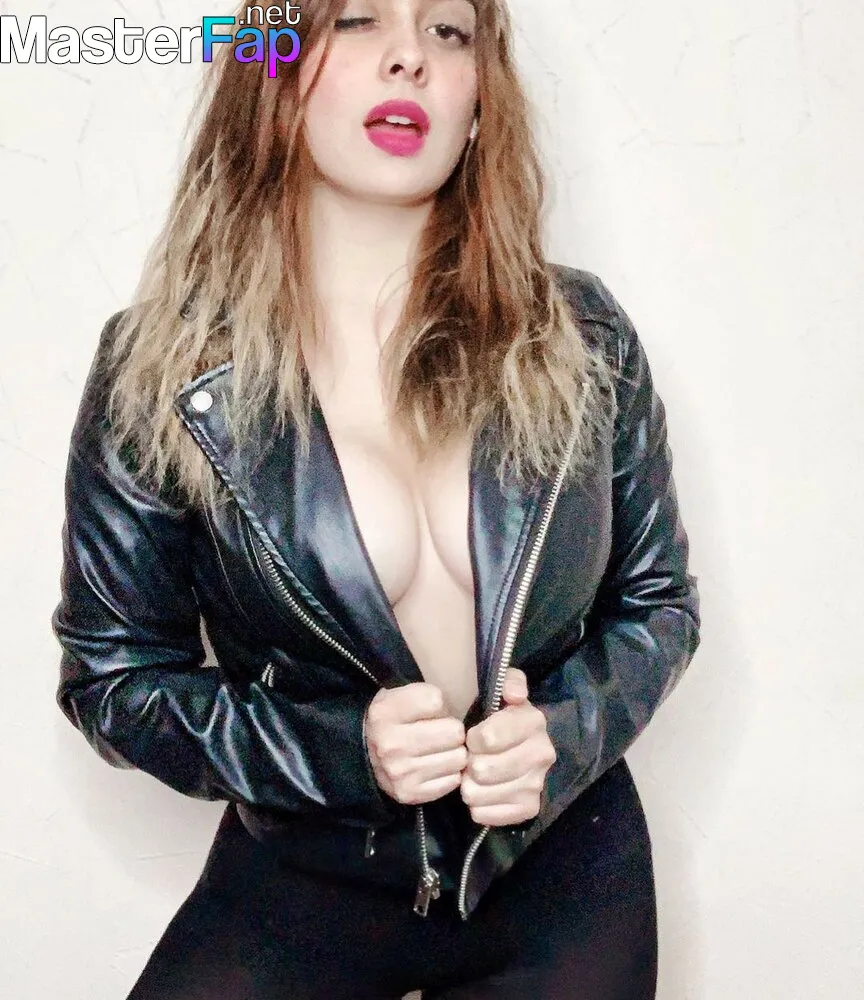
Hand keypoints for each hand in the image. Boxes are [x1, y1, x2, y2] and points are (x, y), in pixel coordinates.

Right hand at [364, 683, 466, 805]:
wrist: (366, 754)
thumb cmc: (394, 721)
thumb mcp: (401, 695)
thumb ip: (428, 695)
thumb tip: (458, 720)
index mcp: (386, 712)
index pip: (436, 701)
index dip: (439, 705)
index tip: (430, 712)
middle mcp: (390, 744)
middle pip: (454, 732)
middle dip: (452, 730)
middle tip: (440, 734)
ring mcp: (400, 772)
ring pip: (458, 757)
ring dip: (453, 753)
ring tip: (438, 751)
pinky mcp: (409, 793)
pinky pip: (453, 780)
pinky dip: (449, 774)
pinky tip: (436, 768)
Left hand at [459, 668, 556, 825]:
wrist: (508, 747)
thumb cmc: (497, 717)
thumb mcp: (501, 689)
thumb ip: (508, 680)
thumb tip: (514, 694)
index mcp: (534, 721)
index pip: (490, 738)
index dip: (473, 739)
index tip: (471, 737)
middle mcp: (543, 753)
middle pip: (484, 770)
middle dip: (470, 764)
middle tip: (471, 758)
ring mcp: (537, 783)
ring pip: (482, 793)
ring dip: (469, 786)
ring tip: (472, 776)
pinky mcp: (529, 808)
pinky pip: (489, 815)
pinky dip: (478, 806)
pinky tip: (481, 794)